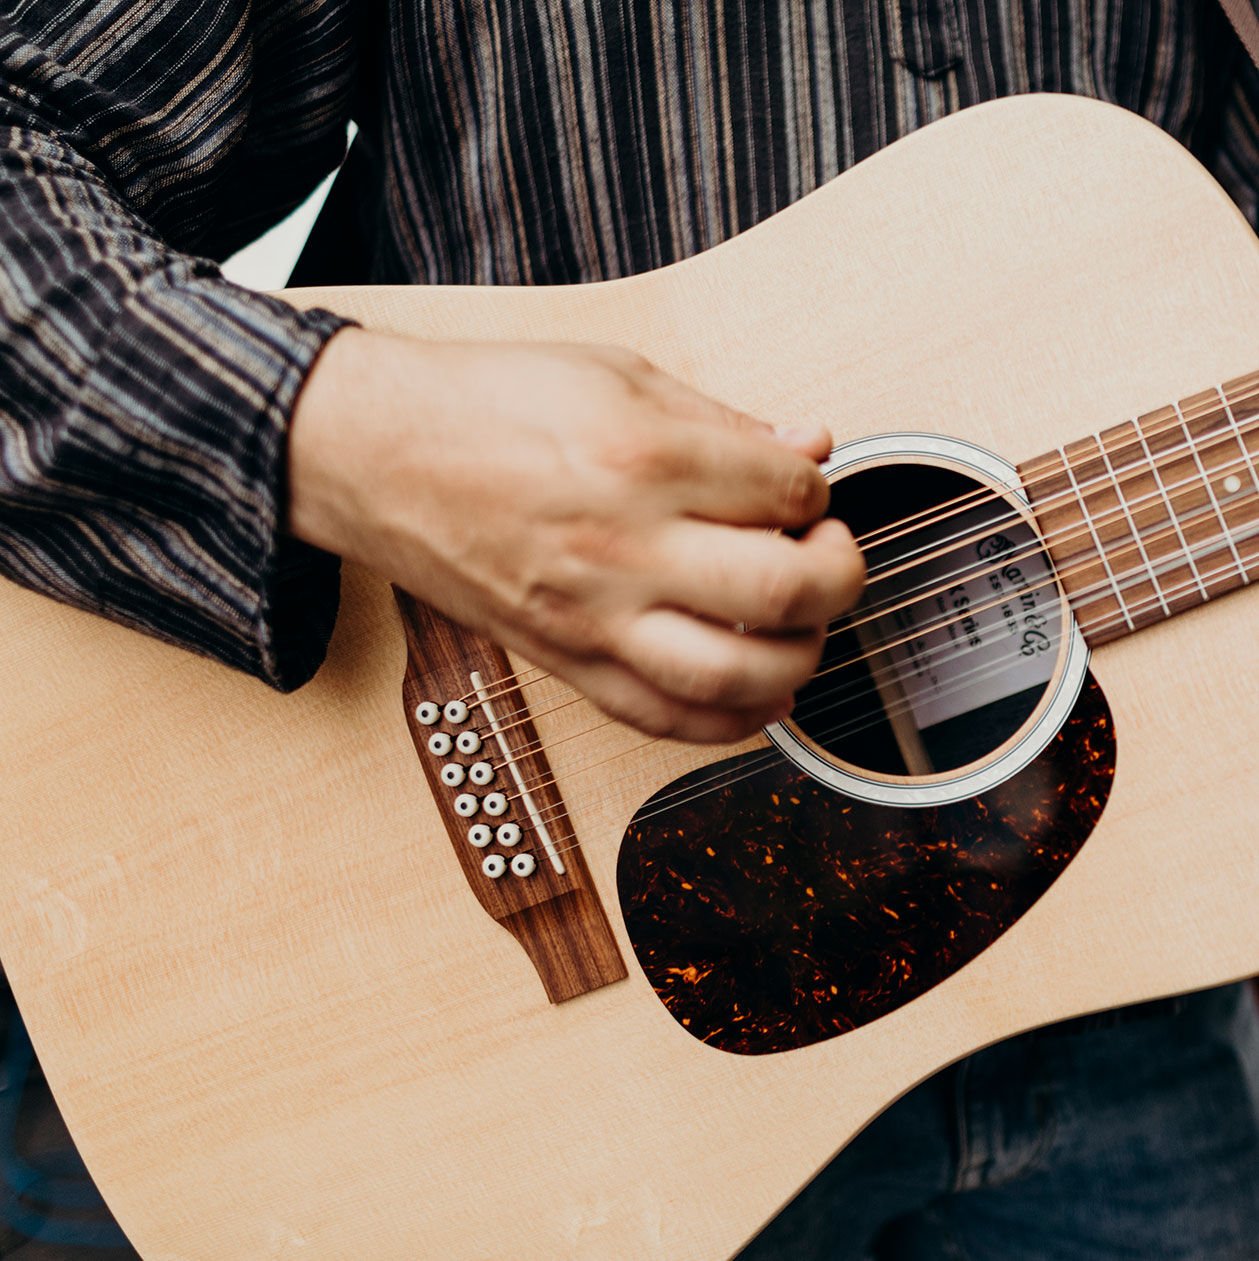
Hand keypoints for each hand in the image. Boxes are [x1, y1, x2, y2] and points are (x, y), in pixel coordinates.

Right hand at [287, 328, 864, 741]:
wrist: (379, 455)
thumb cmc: (485, 405)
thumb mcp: (615, 374)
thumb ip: (722, 418)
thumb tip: (807, 448)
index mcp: (642, 455)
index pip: (787, 493)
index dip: (817, 492)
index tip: (805, 490)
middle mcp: (622, 544)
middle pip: (781, 590)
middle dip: (839, 577)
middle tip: (830, 557)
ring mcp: (591, 614)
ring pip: (733, 674)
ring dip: (799, 658)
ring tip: (803, 629)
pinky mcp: (564, 659)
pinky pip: (661, 718)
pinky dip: (728, 722)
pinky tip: (759, 697)